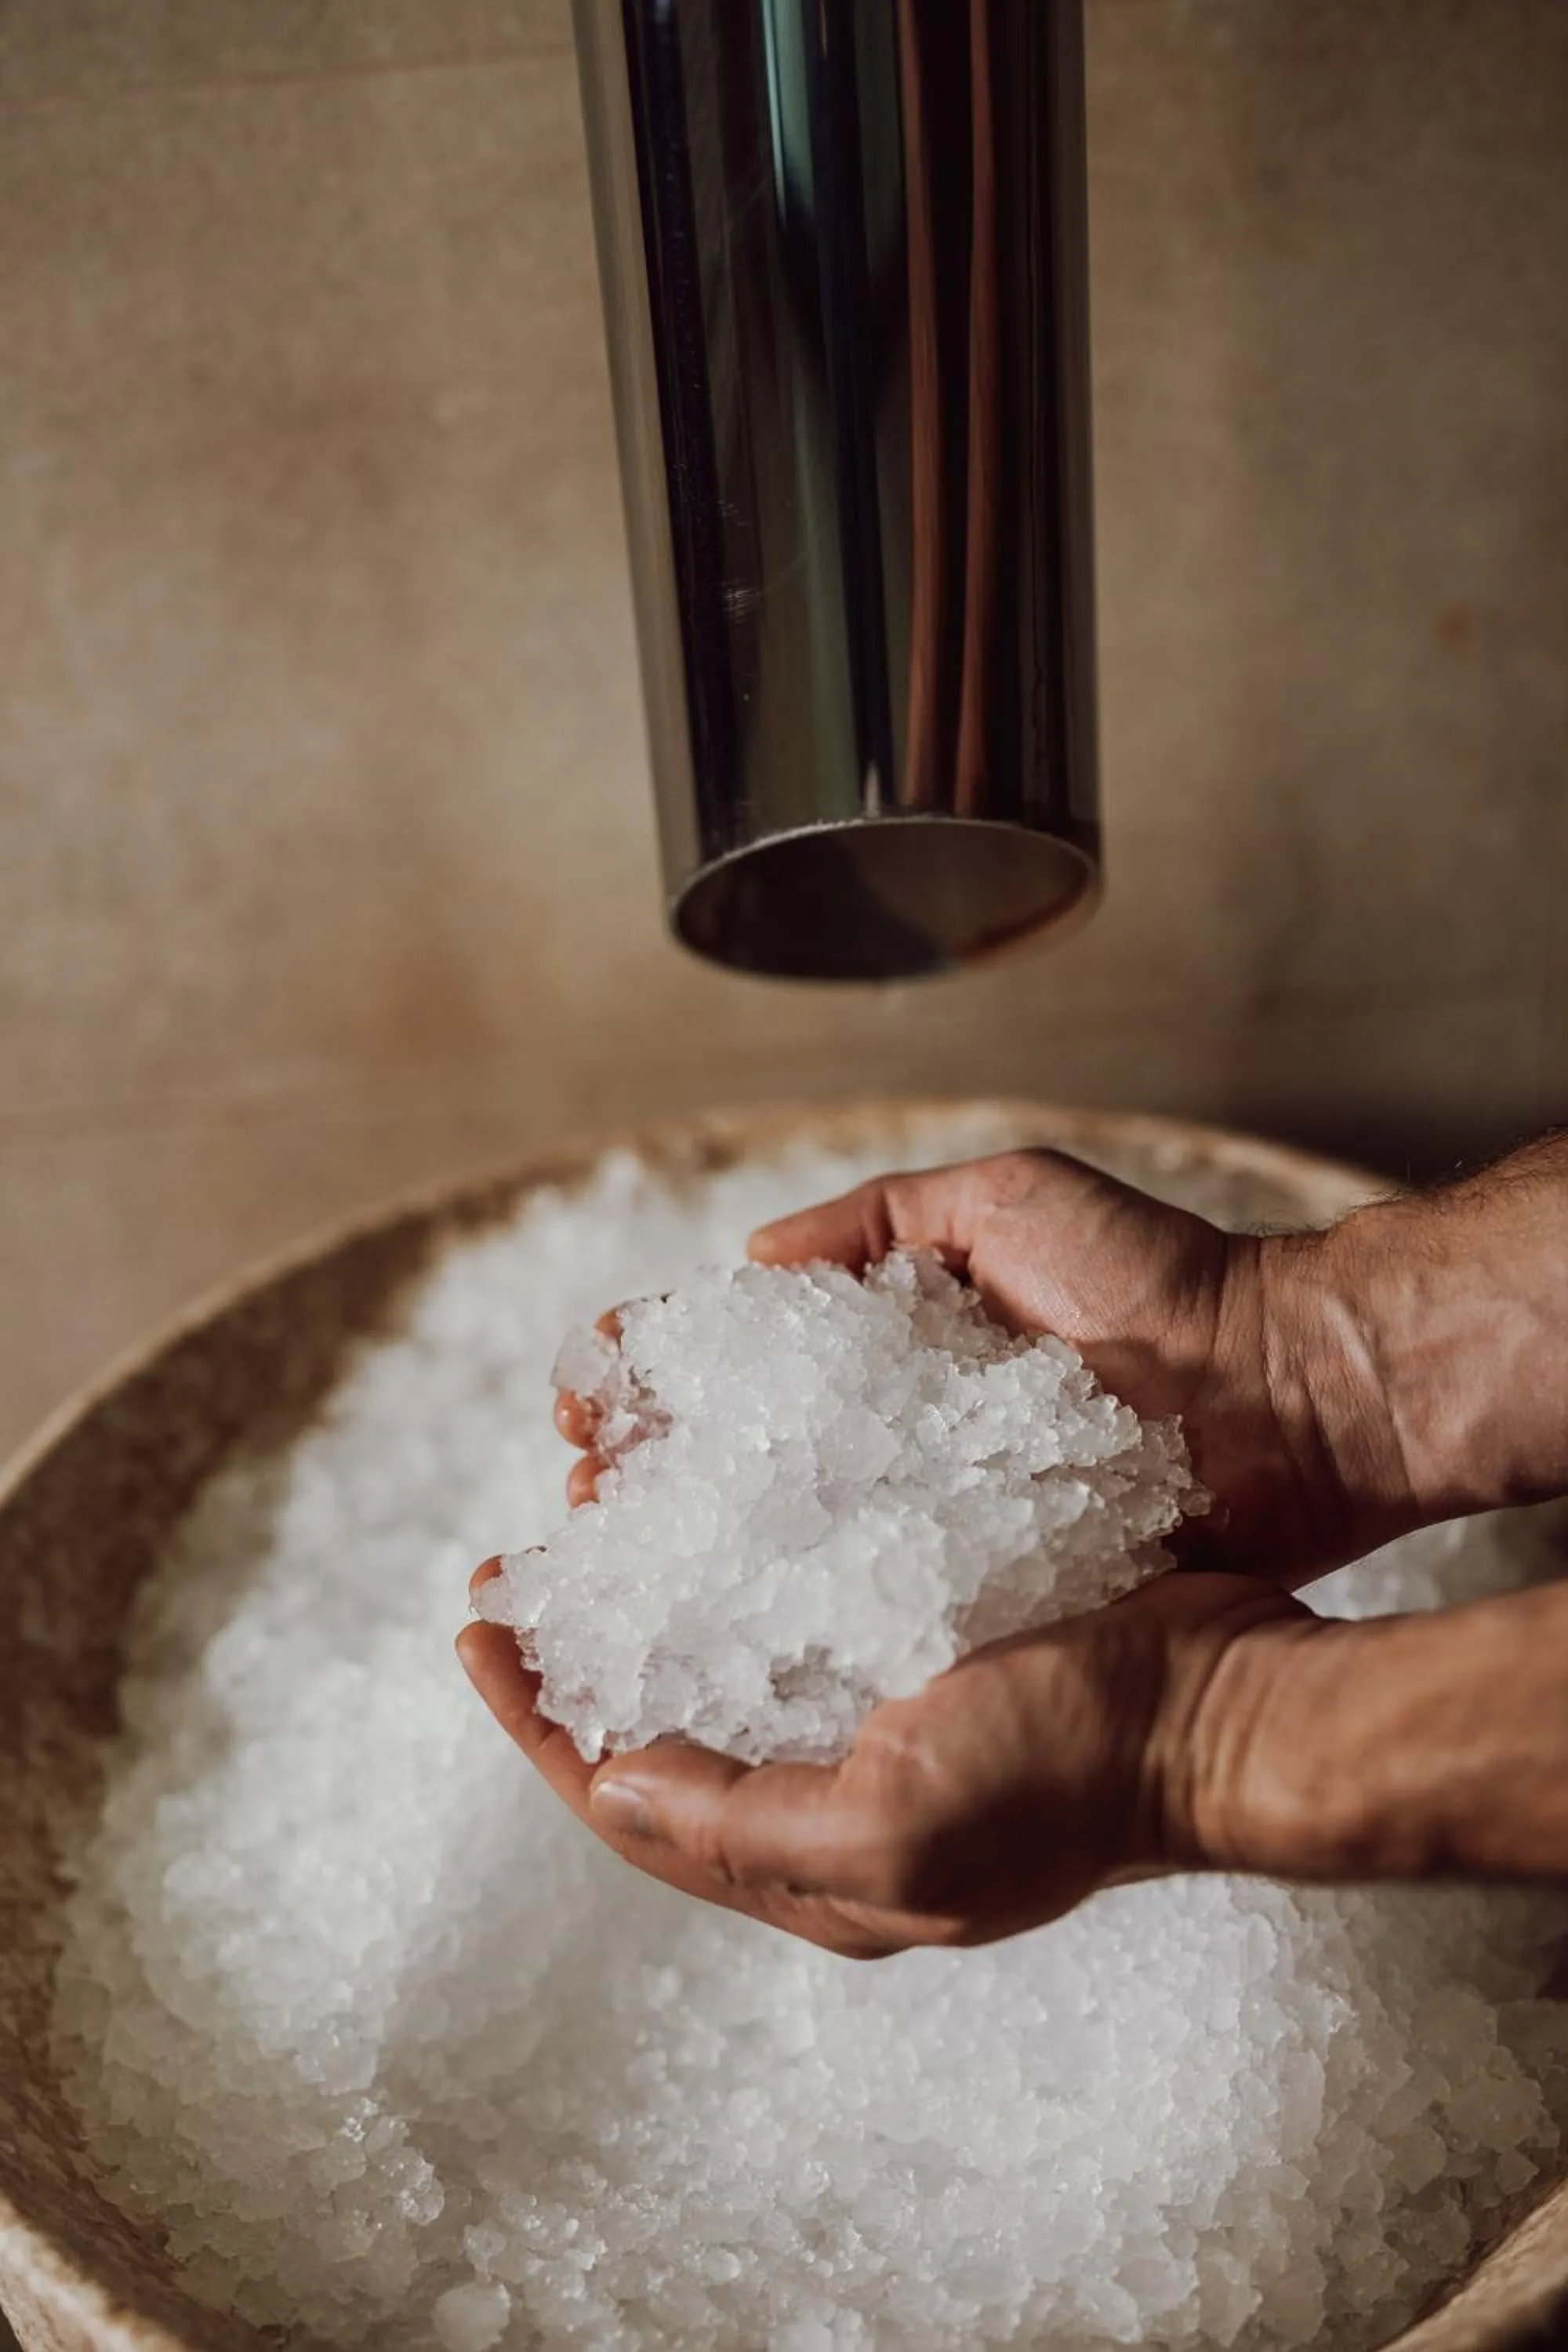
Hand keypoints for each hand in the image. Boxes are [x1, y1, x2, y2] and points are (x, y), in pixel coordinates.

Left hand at [458, 1564, 1310, 1957]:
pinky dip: (740, 1563)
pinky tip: (725, 1503)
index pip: (631, 1799)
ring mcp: (888, 1728)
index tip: (476, 1628)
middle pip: (666, 1733)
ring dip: (652, 1596)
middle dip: (581, 1655)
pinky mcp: (933, 1653)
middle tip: (519, 1567)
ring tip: (601, 1515)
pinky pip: (802, 1612)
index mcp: (817, 1863)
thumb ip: (745, 1822)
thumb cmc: (1070, 1765)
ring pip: (727, 1663)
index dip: (539, 1719)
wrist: (1225, 1705)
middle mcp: (839, 1803)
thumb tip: (608, 1791)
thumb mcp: (896, 1819)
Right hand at [560, 1149, 1406, 1582]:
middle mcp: (900, 1439)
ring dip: (691, 1554)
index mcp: (893, 1347)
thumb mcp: (1009, 1199)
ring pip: (785, 1545)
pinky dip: (790, 1626)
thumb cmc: (1160, 1281)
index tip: (591, 1389)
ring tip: (615, 1565)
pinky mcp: (984, 1594)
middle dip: (649, 1471)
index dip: (657, 1372)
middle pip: (740, 1459)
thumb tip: (749, 1256)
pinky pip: (870, 1615)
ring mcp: (936, 1522)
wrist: (1291, 1395)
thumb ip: (883, 1217)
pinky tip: (713, 1642)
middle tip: (583, 1494)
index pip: (742, 1357)